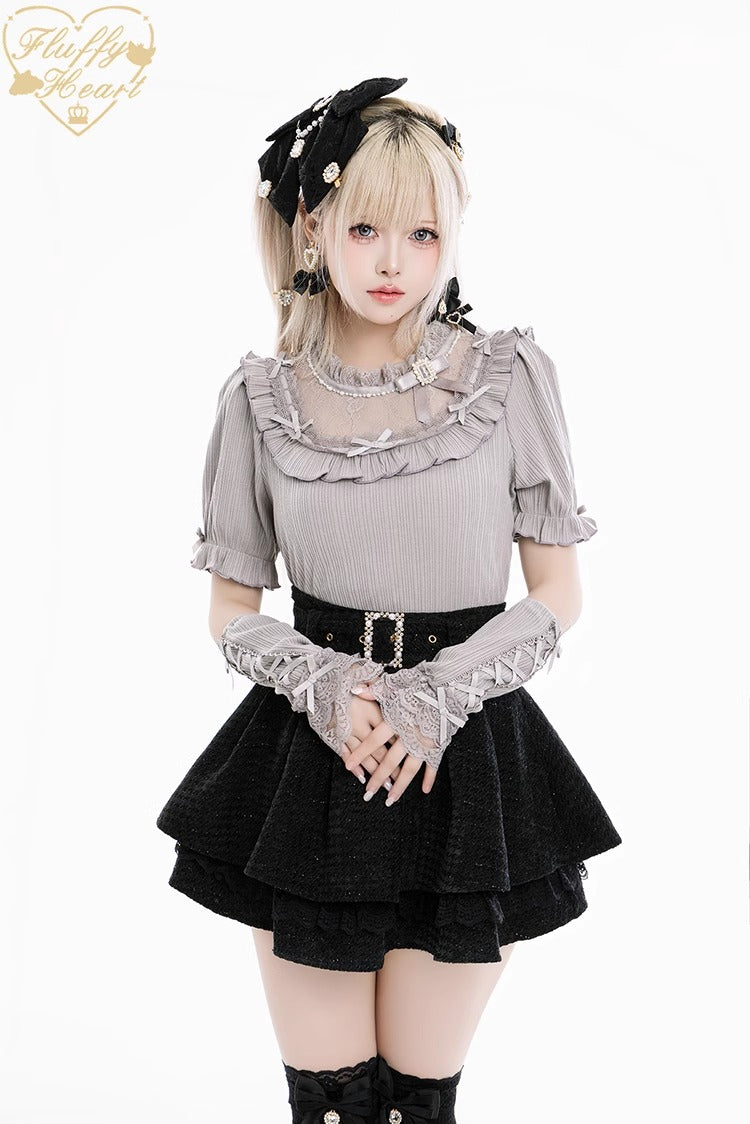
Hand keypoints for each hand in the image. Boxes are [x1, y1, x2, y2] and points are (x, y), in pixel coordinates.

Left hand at [342, 681, 438, 804]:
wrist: (449, 687)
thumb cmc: (420, 684)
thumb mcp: (395, 685)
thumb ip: (375, 690)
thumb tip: (355, 690)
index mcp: (396, 720)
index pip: (374, 740)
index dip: (361, 753)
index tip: (349, 765)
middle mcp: (408, 735)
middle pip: (390, 760)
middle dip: (378, 778)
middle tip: (367, 793)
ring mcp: (424, 743)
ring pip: (409, 768)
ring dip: (400, 785)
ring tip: (390, 800)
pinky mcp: (438, 745)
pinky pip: (433, 765)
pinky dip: (430, 778)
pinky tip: (424, 791)